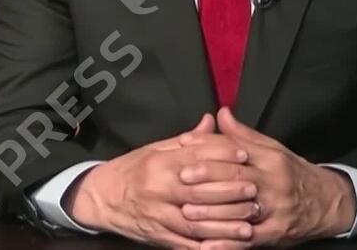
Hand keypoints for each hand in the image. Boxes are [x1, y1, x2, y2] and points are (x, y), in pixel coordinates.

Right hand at [66, 114, 257, 247]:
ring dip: (223, 225)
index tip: (246, 155)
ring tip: (248, 225)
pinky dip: (205, 248)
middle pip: (199, 190)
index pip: (196, 157)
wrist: (101, 198)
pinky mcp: (157, 236)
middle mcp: (158, 189)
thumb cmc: (133, 170)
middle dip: (229, 191)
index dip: (223, 156)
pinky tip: (224, 247)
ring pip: (194, 222)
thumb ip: (188, 140)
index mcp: (160, 163)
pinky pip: (183, 244)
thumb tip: (212, 120)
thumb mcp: (156, 148)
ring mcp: (158, 215)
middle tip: (255, 190)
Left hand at [180, 107, 355, 246]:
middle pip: (237, 177)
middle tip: (182, 177)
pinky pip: (249, 238)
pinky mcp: (275, 232)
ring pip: (241, 209)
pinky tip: (208, 245)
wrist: (325, 201)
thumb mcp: (272, 149)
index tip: (185, 144)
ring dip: (212, 212)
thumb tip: (221, 114)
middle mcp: (273, 181)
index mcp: (270, 158)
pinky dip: (228, 243)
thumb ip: (243, 135)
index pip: (236, 148)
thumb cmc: (292, 173)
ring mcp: (275, 209)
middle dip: (207, 176)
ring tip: (186, 212)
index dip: (208, 145)